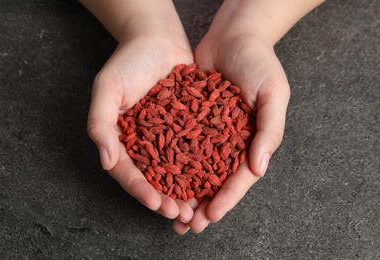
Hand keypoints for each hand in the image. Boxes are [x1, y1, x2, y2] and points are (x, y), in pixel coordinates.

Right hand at [87, 14, 194, 221]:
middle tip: (180, 215)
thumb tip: (106, 161)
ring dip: (185, 191)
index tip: (156, 205)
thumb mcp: (106, 89)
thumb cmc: (128, 61)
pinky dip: (202, 167)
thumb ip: (100, 124)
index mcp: (121, 139)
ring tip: (197, 207)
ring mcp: (166, 136)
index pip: (128, 172)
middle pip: (154, 178)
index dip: (141, 190)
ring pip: (176, 170)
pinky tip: (213, 180)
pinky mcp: (187, 127)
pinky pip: (194, 150)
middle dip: (166, 198)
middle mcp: (144, 142)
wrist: (157, 38)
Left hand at [173, 4, 289, 233]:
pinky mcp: (191, 120)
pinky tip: (159, 179)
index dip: (227, 198)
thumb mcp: (274, 93)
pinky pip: (180, 145)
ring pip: (196, 169)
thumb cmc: (260, 62)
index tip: (210, 216)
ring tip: (171, 212)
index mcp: (253, 141)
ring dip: (184, 192)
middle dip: (202, 204)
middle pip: (215, 180)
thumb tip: (259, 169)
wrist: (234, 35)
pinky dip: (171, 164)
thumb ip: (269, 130)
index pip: (240, 177)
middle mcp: (230, 142)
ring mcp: (210, 133)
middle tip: (187, 226)